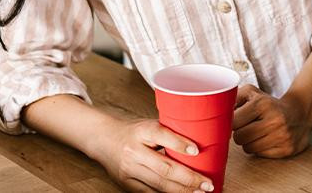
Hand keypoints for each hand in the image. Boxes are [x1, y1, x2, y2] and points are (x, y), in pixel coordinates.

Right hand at [91, 118, 213, 192]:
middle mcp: (134, 151)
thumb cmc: (134, 132)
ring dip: (182, 191)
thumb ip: (170, 133)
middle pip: (164, 168)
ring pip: (159, 184)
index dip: (180, 144)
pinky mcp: (126, 184)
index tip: (197, 151)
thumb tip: (200, 144)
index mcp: (141, 131)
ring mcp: (129, 170)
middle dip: (189, 178)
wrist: (104, 140)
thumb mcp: (150, 125)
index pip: (161, 135)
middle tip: (207, 184)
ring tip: (200, 192)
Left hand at [231, 84, 311, 157]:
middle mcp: (275, 120)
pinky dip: (260, 149)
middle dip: (240, 133)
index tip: (236, 120)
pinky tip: (267, 139)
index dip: (231, 123)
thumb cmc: (269, 104)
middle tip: (247, 127)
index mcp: (263, 104)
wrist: (299, 113)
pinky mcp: (286, 149)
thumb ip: (232, 97)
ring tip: (257, 132)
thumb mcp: (252, 93)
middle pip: (239, 137)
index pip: (234, 122)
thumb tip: (216, 110)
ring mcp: (282, 136)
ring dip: (249, 142)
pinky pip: (260, 155)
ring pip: (248, 148)